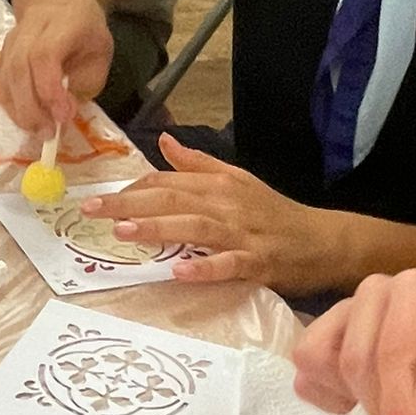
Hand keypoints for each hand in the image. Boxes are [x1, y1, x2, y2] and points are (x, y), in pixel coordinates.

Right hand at [0, 0, 112, 131]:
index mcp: (62, 22)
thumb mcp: (101, 54)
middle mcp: (30, 28)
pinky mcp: (2, 55)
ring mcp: (11, 40)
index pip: (44, 55)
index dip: (49, 89)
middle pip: (19, 68)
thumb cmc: (85, 32)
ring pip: (6, 78)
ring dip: (20, 111)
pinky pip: (2, 84)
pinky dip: (13, 107)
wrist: (57, 0)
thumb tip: (63, 112)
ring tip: (40, 131)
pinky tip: (29, 120)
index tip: (63, 116)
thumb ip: (85, 82)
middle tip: (49, 133)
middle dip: (32, 107)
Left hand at [78, 133, 348, 291]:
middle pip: (173, 198)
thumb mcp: (237, 180)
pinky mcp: (258, 263)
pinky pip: (228, 265)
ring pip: (195, 227)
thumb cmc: (275, 214)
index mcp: (219, 184)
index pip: (168, 181)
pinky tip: (178, 273)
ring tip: (124, 232)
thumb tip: (165, 142)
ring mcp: (242, 234)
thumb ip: (198, 164)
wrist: (325, 240)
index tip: (99, 198)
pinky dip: (204, 269)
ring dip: (159, 228)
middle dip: (129, 203)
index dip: (132, 189)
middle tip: (90, 210)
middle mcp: (226, 204)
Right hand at [293, 270, 415, 414]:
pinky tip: (368, 403)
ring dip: (354, 401)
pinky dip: (332, 399)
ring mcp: (345, 313)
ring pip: (320, 361)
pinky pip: (307, 375)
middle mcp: (376, 293)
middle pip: (354, 360)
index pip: (392, 350)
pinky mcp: (325, 338)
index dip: (397, 406)